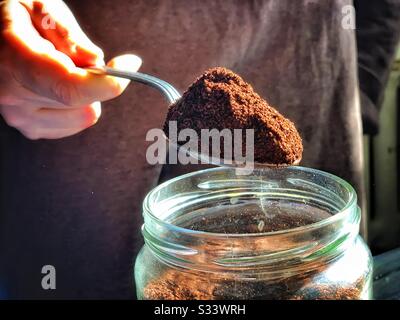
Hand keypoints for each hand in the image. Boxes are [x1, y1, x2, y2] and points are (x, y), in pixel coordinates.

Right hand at [0, 0, 140, 138]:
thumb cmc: (10, 15)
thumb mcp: (36, 4)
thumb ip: (67, 33)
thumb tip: (96, 61)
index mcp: (16, 63)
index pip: (72, 89)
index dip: (109, 82)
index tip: (130, 63)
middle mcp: (16, 98)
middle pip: (85, 103)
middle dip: (95, 79)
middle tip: (79, 57)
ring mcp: (22, 117)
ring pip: (85, 117)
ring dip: (88, 95)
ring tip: (64, 69)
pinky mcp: (31, 127)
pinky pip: (75, 124)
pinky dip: (78, 106)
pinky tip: (60, 86)